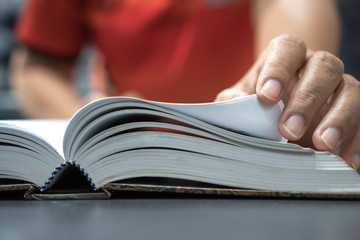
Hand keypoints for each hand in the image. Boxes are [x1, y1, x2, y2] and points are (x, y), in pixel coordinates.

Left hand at [216, 34, 359, 169]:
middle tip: (288, 129)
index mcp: (287, 56)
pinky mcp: (353, 108)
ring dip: (338, 118)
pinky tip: (345, 160)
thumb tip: (234, 104)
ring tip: (322, 144)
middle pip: (323, 67)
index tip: (266, 97)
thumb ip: (234, 99)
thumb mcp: (241, 96)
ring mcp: (338, 86)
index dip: (278, 69)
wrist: (283, 103)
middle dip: (306, 99)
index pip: (288, 48)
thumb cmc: (259, 99)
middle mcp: (317, 66)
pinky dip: (356, 140)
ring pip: (350, 90)